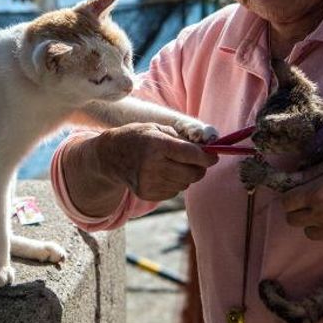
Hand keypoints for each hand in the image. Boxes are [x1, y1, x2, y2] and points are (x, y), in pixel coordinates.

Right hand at [95, 123, 219, 201]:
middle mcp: (153, 165)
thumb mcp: (156, 129)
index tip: (213, 157)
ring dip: (186, 176)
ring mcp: (149, 182)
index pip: (192, 155)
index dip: (207, 157)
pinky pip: (173, 192)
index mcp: (157, 145)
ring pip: (184, 184)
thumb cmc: (137, 138)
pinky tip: (162, 173)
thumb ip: (181, 138)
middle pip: (192, 173)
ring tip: (173, 165)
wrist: (109, 156)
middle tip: (198, 161)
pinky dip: (174, 183)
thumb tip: (207, 149)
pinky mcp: (147, 194)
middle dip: (200, 168)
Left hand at [280, 153, 322, 245]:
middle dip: (298, 210)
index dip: (288, 197)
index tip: (296, 193)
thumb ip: (312, 172)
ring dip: (313, 223)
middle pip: (292, 220)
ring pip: (308, 232)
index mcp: (317, 194)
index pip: (285, 203)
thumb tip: (290, 178)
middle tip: (311, 202)